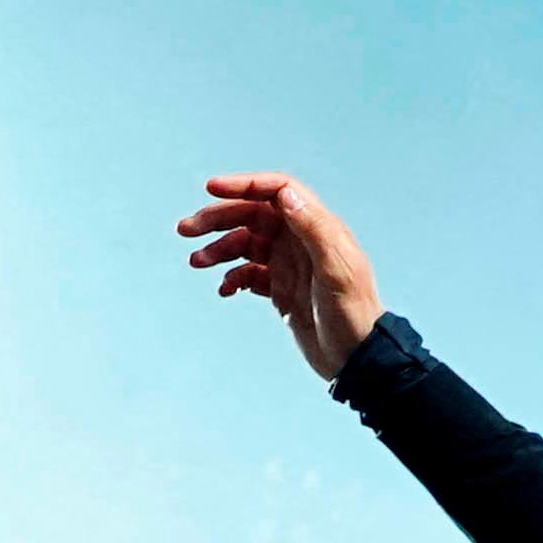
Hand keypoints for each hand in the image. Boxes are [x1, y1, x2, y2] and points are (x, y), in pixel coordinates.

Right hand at [178, 172, 387, 381]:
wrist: (356, 358)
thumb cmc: (353, 313)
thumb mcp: (337, 270)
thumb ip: (314, 229)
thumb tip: (286, 195)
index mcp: (316, 228)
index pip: (276, 191)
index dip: (244, 185)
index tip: (211, 188)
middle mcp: (300, 241)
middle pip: (253, 216)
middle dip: (218, 218)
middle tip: (186, 229)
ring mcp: (289, 265)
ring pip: (245, 244)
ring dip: (218, 249)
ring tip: (196, 262)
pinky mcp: (281, 289)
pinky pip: (248, 274)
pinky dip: (232, 278)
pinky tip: (224, 290)